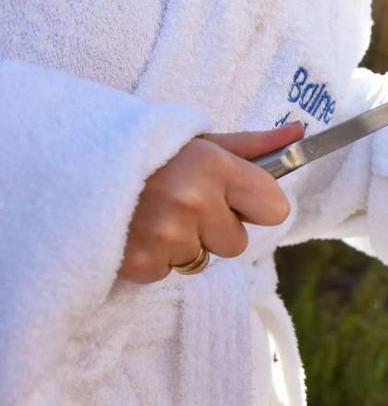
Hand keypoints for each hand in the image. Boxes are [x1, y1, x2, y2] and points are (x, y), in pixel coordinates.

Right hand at [117, 123, 303, 283]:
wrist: (69, 166)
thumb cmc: (146, 152)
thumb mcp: (197, 141)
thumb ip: (252, 145)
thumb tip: (300, 133)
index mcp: (213, 166)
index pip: (274, 208)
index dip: (253, 205)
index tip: (230, 194)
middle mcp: (193, 201)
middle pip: (237, 241)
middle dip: (213, 226)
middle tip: (178, 200)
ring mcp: (166, 235)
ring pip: (203, 259)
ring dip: (182, 243)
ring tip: (151, 213)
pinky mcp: (141, 264)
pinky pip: (169, 272)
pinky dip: (155, 257)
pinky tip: (134, 230)